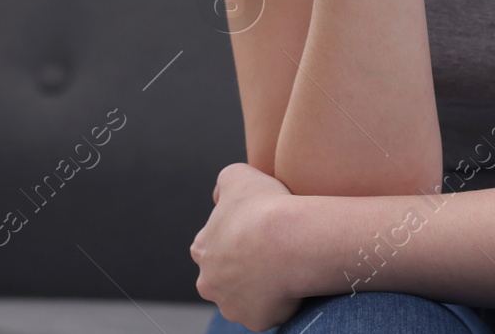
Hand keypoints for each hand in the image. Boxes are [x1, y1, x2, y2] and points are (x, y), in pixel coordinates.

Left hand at [190, 161, 304, 331]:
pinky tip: (292, 283)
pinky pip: (268, 313)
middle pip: (226, 277)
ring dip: (260, 287)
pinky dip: (279, 302)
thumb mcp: (237, 175)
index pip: (215, 245)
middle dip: (245, 267)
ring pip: (246, 297)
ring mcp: (231, 305)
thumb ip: (224, 184)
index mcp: (202, 249)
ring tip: (285, 267)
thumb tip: (220, 196)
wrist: (288, 241)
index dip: (237, 236)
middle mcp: (209, 282)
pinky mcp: (255, 321)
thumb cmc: (263, 207)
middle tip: (273, 251)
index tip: (259, 229)